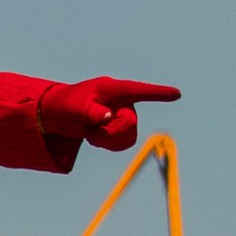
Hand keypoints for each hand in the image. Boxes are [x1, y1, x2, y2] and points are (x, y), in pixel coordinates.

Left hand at [37, 75, 182, 154]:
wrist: (58, 115)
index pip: (139, 91)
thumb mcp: (75, 107)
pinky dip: (110, 146)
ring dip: (108, 141)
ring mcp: (122, 115)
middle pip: (130, 124)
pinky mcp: (119, 128)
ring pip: (129, 136)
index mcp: (113, 90)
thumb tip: (108, 116)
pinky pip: (125, 143)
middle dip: (111, 134)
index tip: (177, 94)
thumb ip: (91, 111)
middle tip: (90, 132)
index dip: (158, 93)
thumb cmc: (66, 105)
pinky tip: (96, 138)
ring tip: (90, 133)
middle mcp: (122, 102)